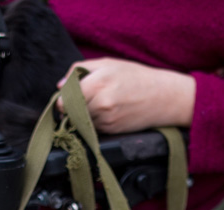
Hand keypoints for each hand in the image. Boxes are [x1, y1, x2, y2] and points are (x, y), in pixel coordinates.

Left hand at [57, 58, 194, 133]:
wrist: (163, 97)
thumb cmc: (135, 77)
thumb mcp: (108, 64)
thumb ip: (80, 70)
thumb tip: (60, 86)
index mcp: (97, 83)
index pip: (64, 99)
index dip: (62, 99)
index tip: (64, 98)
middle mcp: (100, 104)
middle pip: (70, 112)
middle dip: (70, 108)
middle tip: (80, 100)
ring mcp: (106, 120)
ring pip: (80, 121)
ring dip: (82, 115)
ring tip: (97, 104)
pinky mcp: (111, 131)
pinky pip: (92, 128)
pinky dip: (93, 122)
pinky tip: (105, 112)